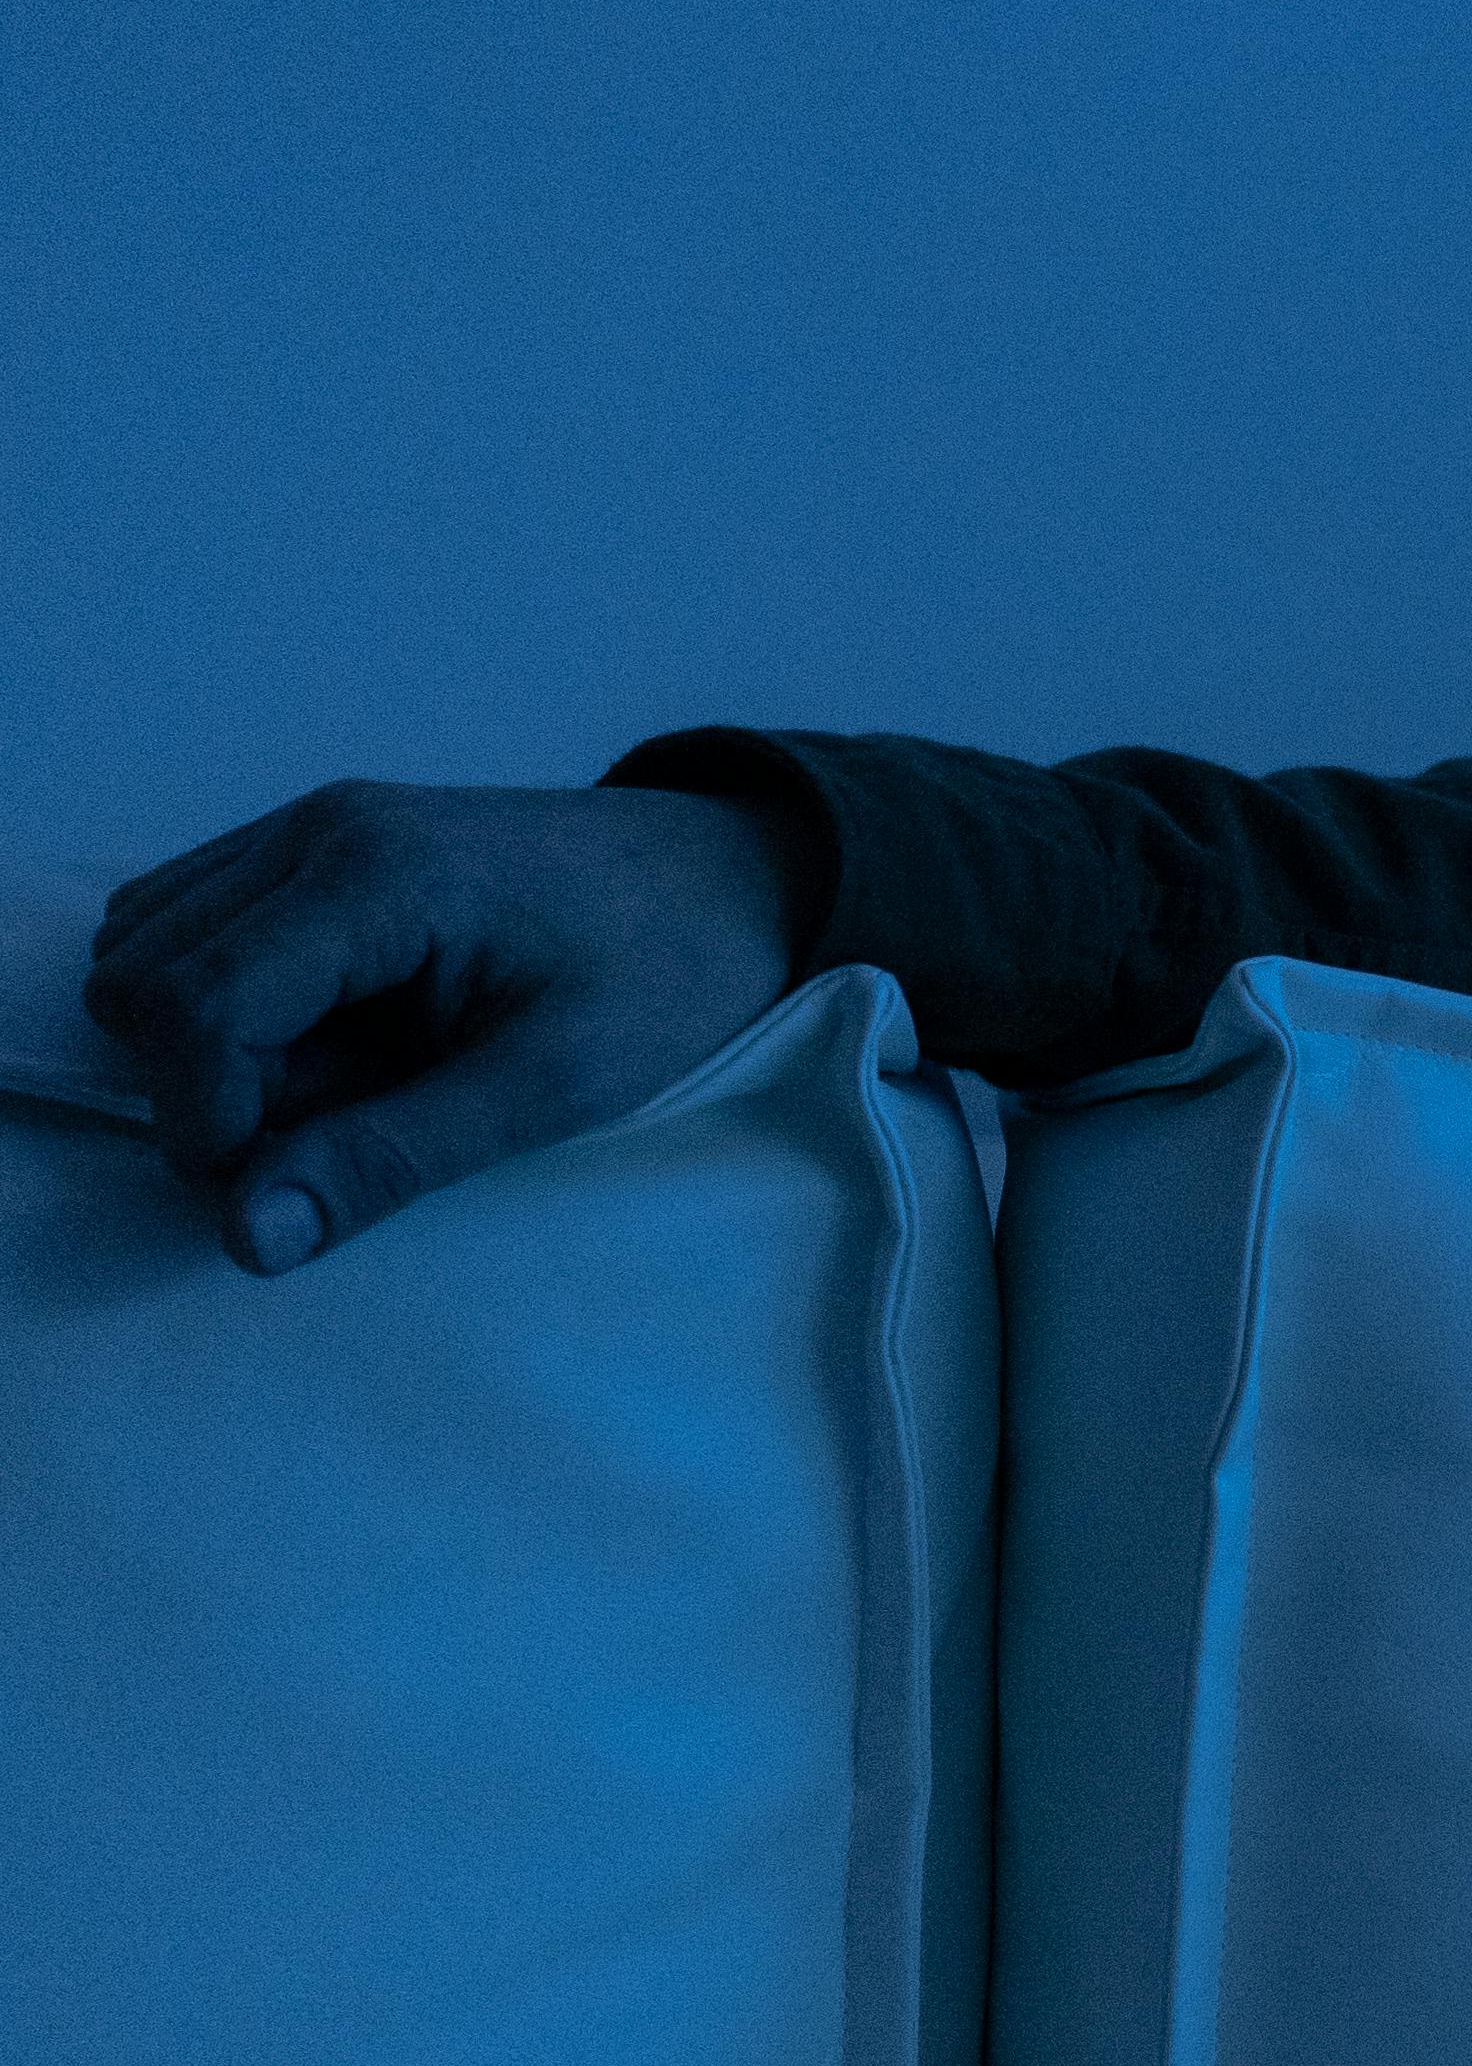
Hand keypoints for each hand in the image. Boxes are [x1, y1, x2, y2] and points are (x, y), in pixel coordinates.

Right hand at [80, 782, 802, 1275]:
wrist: (735, 877)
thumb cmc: (670, 972)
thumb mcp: (554, 1087)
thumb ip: (394, 1156)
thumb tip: (249, 1234)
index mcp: (376, 872)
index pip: (189, 1003)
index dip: (203, 1121)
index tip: (279, 1190)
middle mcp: (316, 830)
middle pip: (143, 982)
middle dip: (203, 1091)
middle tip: (331, 1143)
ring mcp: (306, 833)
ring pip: (150, 961)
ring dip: (217, 1057)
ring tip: (356, 1089)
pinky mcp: (313, 857)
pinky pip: (199, 941)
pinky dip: (236, 1017)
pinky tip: (346, 1048)